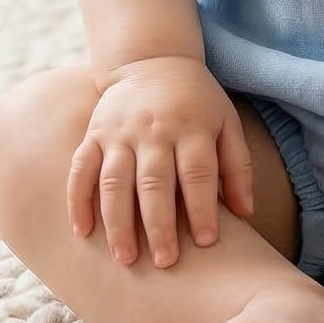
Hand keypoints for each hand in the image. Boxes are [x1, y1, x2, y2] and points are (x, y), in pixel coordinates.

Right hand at [67, 55, 254, 267]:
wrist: (152, 60)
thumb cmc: (197, 102)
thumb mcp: (227, 122)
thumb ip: (237, 165)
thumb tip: (246, 213)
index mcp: (191, 127)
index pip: (198, 172)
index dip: (203, 208)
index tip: (207, 242)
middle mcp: (154, 130)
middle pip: (155, 181)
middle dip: (159, 224)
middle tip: (165, 262)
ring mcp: (120, 132)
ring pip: (114, 180)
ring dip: (117, 221)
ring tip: (124, 258)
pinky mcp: (94, 134)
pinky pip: (80, 169)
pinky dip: (78, 200)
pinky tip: (82, 232)